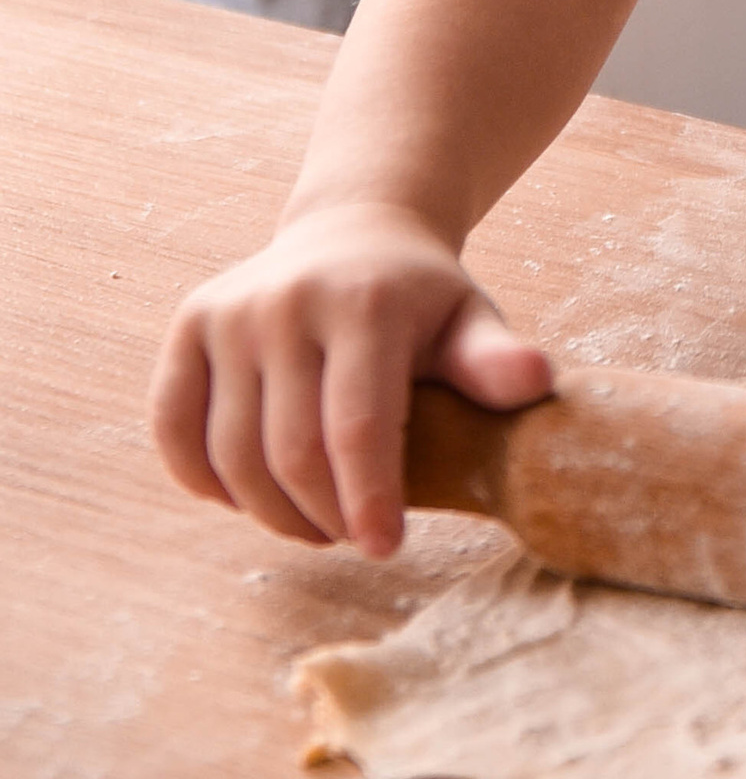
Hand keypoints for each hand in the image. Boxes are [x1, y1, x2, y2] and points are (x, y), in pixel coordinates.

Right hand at [150, 202, 551, 558]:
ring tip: (313, 522)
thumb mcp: (470, 320)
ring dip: (270, 512)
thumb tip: (537, 381)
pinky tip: (247, 498)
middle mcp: (286, 301)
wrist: (354, 230)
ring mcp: (229, 312)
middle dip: (323, 517)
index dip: (370, 500)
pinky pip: (174, 429)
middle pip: (292, 453)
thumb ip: (495, 360)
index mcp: (365, 302)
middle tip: (353, 536)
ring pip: (232, 455)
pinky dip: (204, 482)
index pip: (359, 427)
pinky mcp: (190, 324)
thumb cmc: (421, 297)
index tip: (386, 548)